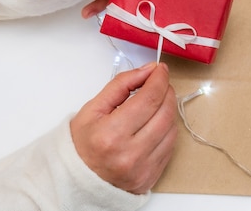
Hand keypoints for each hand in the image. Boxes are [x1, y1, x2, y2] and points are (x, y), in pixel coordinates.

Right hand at [70, 62, 176, 193]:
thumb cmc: (83, 144)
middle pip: (165, 112)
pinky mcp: (153, 175)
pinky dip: (167, 128)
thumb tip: (149, 70)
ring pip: (172, 127)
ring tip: (156, 103)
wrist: (78, 181)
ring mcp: (144, 167)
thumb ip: (121, 85)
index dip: (159, 79)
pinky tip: (155, 123)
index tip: (160, 69)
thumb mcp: (93, 109)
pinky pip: (171, 144)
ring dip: (168, 109)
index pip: (149, 98)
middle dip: (166, 91)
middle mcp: (130, 153)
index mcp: (111, 134)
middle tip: (159, 83)